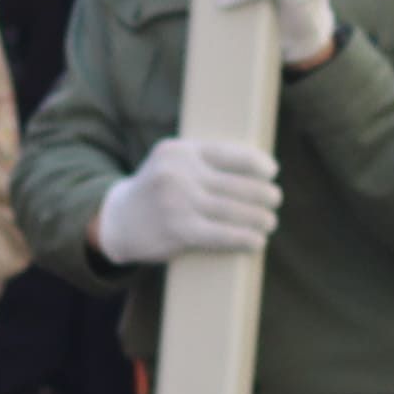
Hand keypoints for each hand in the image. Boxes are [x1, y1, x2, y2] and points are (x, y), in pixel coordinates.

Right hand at [92, 134, 283, 266]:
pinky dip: (244, 238)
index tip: (272, 172)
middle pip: (235, 184)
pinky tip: (257, 241)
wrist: (118, 221)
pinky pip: (221, 235)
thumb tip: (257, 169)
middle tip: (276, 200)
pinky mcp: (179, 231)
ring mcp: (178, 203)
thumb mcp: (171, 163)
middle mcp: (178, 174)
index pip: (228, 153)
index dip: (256, 163)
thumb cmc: (157, 190)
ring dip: (259, 218)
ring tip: (270, 221)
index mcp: (180, 151)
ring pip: (232, 210)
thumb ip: (203, 161)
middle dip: (263, 194)